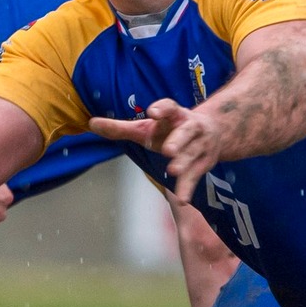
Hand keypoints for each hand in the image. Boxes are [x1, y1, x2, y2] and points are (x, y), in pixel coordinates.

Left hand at [89, 99, 220, 201]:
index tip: (153, 112)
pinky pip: (195, 176)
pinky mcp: (204, 163)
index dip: (162, 109)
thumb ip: (120, 128)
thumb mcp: (146, 128)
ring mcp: (200, 145)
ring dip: (183, 163)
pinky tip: (181, 199)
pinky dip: (187, 187)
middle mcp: (190, 127)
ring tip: (172, 170)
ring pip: (191, 155)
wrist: (214, 132)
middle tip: (168, 150)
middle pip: (186, 133)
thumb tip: (91, 123)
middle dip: (178, 141)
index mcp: (174, 115)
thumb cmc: (170, 129)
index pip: (169, 107)